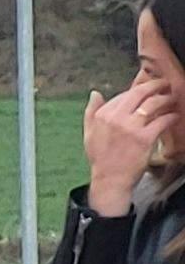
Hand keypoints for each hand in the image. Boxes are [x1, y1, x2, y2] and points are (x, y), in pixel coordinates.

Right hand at [86, 82, 172, 213]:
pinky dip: (171, 116)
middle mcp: (116, 118)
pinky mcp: (145, 138)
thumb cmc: (101, 157)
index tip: (148, 89)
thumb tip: (95, 93)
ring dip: (166, 99)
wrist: (110, 179)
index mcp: (102, 115)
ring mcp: (131, 128)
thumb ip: (91, 111)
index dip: (139, 89)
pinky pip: (162, 121)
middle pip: (140, 93)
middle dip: (156, 86)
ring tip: (172, 99)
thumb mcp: (88, 132)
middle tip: (165, 84)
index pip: (124, 94)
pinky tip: (174, 116)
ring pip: (153, 104)